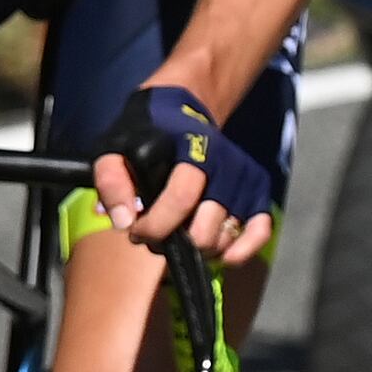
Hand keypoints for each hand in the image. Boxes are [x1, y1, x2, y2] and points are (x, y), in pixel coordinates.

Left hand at [95, 79, 260, 260]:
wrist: (183, 115)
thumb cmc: (147, 137)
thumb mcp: (116, 148)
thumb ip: (112, 181)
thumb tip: (125, 222)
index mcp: (195, 148)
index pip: (182, 198)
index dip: (156, 226)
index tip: (136, 231)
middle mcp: (227, 166)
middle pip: (205, 229)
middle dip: (176, 243)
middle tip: (158, 236)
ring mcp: (244, 182)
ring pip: (225, 238)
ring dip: (198, 249)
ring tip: (179, 236)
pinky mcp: (257, 195)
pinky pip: (260, 231)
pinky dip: (242, 251)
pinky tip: (221, 256)